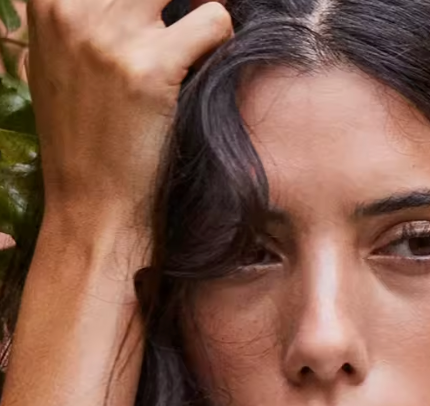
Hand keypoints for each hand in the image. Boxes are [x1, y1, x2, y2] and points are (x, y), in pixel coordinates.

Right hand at [26, 0, 232, 225]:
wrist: (93, 204)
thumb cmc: (83, 141)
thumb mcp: (56, 66)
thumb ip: (76, 20)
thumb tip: (113, 3)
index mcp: (48, 0)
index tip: (171, 2)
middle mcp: (74, 8)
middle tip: (193, 13)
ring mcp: (111, 35)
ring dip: (206, 3)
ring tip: (205, 34)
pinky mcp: (150, 68)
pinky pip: (212, 19)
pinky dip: (224, 35)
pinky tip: (213, 61)